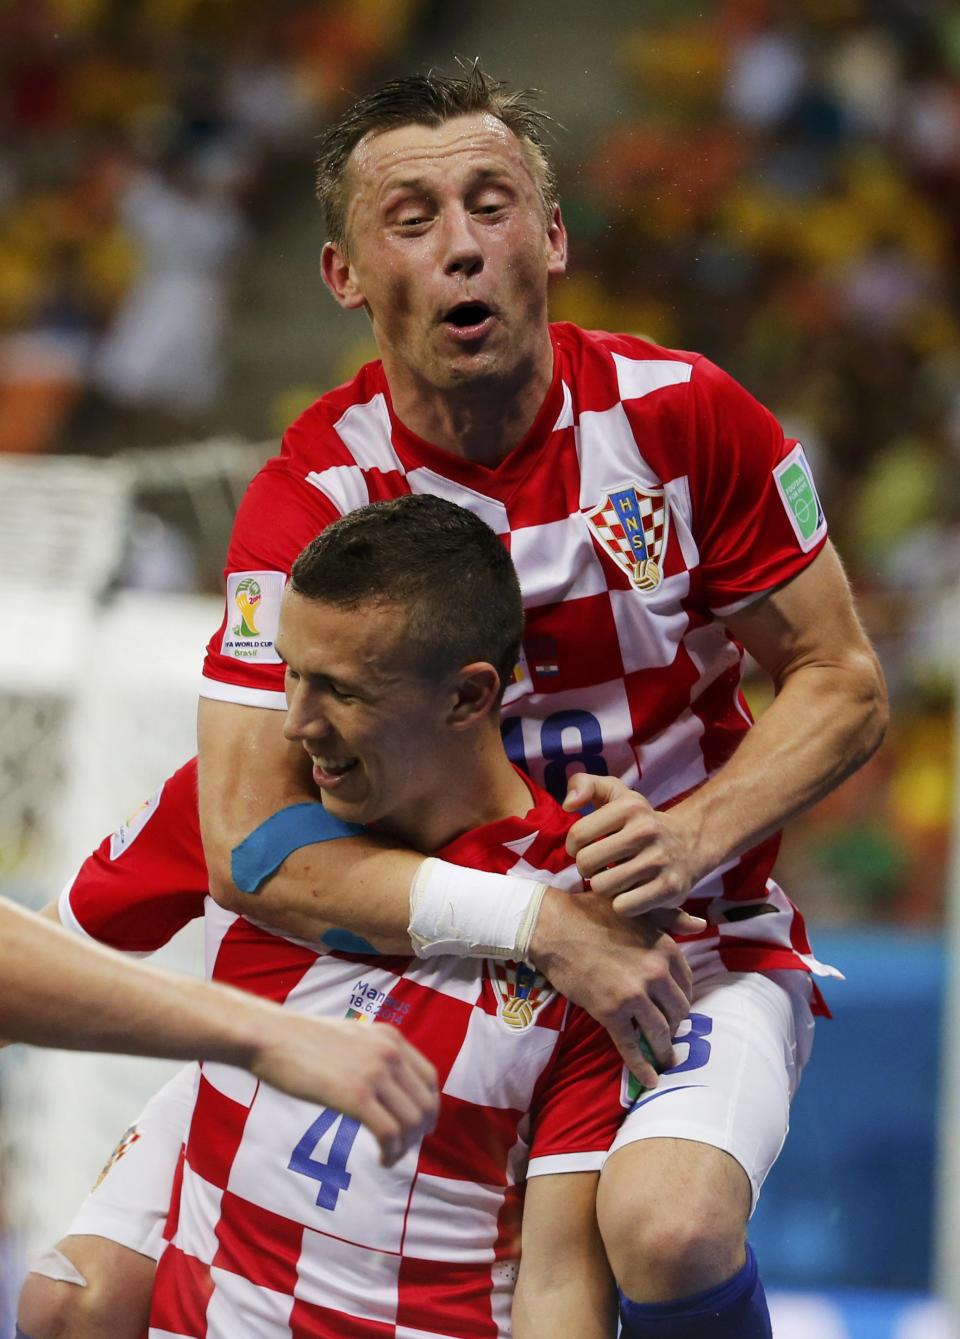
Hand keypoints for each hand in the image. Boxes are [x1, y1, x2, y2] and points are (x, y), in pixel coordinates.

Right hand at [248, 1008, 438, 1165]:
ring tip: (390, 1156)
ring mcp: (374, 1073)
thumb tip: (384, 1084)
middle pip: (425, 1103)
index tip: (417, 1127)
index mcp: (390, 1037)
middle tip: (402, 1148)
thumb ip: (372, 1054)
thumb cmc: (301, 1041)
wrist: (270, 1036)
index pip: (430, 1078)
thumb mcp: (350, 1038)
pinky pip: (390, 1133)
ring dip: (406, 1146)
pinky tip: (382, 1158)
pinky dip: (392, 1152)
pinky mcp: (356, 1095)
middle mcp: (390, 1052)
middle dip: (419, 1132)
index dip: (428, 1107)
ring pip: (412, 1121)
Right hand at [528, 888, 692, 1087]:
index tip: (675, 1009)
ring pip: (660, 1032)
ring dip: (664, 1050)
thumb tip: (702, 925)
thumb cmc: (593, 914)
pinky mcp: (611, 1013)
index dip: (682, 999)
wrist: (554, 927)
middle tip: (668, 1033)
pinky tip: (649, 1080)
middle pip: (679, 1011)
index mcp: (666, 949)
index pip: (687, 984)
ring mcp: (635, 995)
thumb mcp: (638, 911)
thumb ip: (672, 918)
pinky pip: (632, 1046)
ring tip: (666, 1060)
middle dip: (676, 1026)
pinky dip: (642, 1067)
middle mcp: (657, 973)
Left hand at [564, 775, 705, 920]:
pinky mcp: (669, 888)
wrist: (689, 844)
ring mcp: (659, 860)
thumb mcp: (616, 794)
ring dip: (603, 887)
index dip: (573, 846)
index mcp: (630, 806)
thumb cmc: (639, 822)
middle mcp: (646, 830)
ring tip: (614, 878)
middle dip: (587, 868)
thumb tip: (568, 805)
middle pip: (586, 863)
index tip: (584, 848)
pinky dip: (621, 904)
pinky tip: (630, 893)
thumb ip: (585, 785)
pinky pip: (623, 907)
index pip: (577, 834)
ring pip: (603, 887)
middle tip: (599, 866)